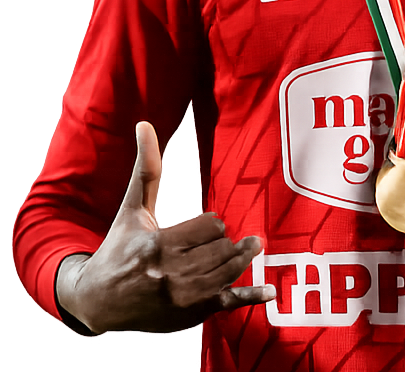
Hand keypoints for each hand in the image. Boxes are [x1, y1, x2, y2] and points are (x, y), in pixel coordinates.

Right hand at [57, 121, 273, 334]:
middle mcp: (172, 276)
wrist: (97, 300)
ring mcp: (184, 299)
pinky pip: (227, 304)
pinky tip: (271, 292)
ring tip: (251, 246)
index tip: (204, 226)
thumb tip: (144, 124)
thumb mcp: (131, 208)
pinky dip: (251, 297)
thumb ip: (145, 167)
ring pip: (229, 270)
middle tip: (217, 240)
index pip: (211, 226)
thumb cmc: (118, 248)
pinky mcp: (191, 315)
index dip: (212, 223)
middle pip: (223, 248)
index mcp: (159, 247)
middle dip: (225, 241)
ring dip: (241, 257)